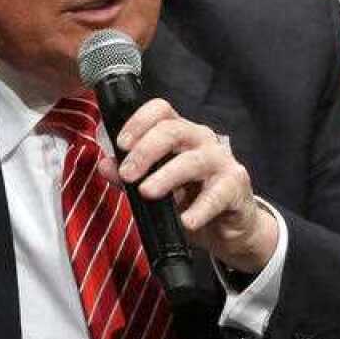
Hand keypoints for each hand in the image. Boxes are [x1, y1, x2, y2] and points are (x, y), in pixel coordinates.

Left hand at [99, 99, 278, 273]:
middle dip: (146, 150)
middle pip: (173, 130)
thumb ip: (128, 175)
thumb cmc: (188, 199)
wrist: (226, 227)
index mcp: (180, 133)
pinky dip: (200, 208)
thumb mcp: (154, 187)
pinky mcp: (235, 185)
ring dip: (167, 176)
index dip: (139, 121)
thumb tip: (103, 165)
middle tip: (127, 174)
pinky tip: (186, 221)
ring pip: (193, 161)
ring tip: (147, 192)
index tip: (120, 144)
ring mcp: (221, 161)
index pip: (161, 111)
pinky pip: (218, 194)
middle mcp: (201, 140)